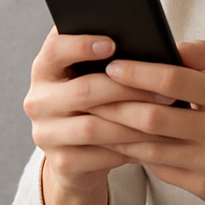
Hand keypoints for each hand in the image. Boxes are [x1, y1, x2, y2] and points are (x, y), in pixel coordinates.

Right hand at [23, 27, 177, 204]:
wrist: (76, 157)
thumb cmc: (93, 106)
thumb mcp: (91, 78)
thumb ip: (107, 61)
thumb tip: (148, 45)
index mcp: (44, 70)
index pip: (55, 50)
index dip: (81, 45)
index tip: (113, 42)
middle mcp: (38, 100)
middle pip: (83, 90)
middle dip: (128, 89)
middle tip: (166, 89)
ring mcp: (46, 134)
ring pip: (93, 127)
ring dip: (133, 123)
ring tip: (165, 117)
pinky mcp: (61, 162)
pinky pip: (99, 155)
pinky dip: (128, 149)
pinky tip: (153, 144)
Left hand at [89, 41, 204, 204]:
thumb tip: (170, 43)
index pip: (175, 81)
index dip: (139, 73)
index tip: (112, 66)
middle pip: (155, 118)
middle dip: (117, 104)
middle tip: (90, 92)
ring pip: (151, 148)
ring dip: (118, 132)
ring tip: (94, 117)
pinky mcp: (203, 188)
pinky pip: (159, 169)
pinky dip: (135, 153)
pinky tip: (116, 140)